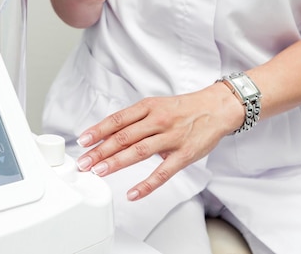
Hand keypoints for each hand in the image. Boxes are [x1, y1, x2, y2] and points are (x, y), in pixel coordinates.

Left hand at [75, 83, 244, 200]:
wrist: (217, 108)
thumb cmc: (183, 109)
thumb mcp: (156, 106)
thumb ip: (134, 120)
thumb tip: (108, 134)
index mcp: (148, 107)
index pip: (117, 120)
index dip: (98, 131)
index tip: (82, 141)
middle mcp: (157, 121)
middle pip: (123, 137)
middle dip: (100, 150)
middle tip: (84, 162)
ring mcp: (171, 138)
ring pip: (138, 152)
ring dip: (116, 163)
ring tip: (99, 172)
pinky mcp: (184, 155)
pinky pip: (162, 173)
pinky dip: (146, 185)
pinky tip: (132, 193)